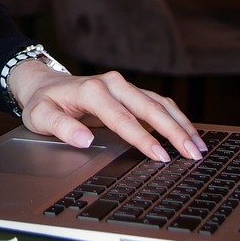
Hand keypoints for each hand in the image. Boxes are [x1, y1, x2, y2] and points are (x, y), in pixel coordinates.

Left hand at [8, 62, 207, 162]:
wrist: (44, 84)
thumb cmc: (43, 103)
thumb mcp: (40, 117)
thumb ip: (60, 127)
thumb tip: (85, 139)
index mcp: (92, 90)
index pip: (123, 118)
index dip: (143, 138)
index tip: (160, 156)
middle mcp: (112, 84)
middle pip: (150, 107)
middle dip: (174, 131)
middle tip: (193, 154)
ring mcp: (123, 85)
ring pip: (159, 103)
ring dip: (180, 124)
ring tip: (199, 146)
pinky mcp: (130, 91)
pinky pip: (157, 103)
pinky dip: (175, 118)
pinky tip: (188, 133)